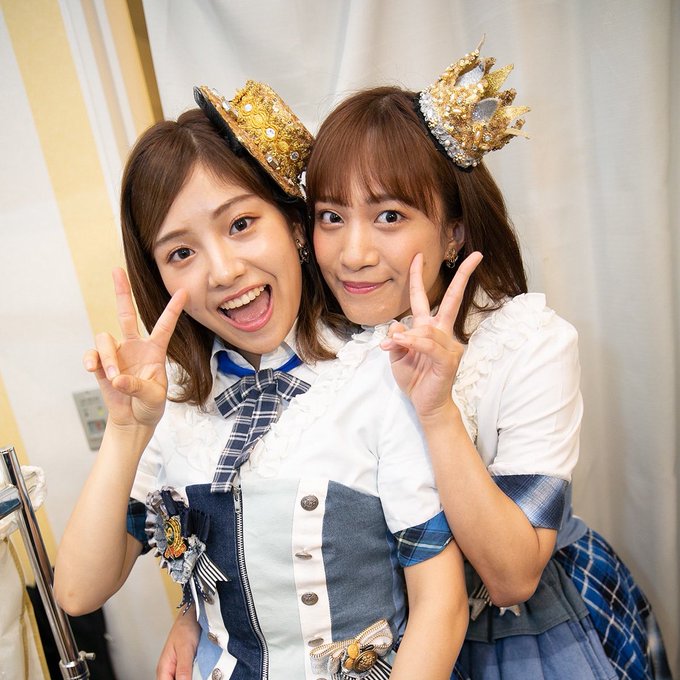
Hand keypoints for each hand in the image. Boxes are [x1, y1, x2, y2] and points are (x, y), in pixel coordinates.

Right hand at [83, 268, 186, 429]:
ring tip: (116, 380)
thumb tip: (117, 378)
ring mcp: (116, 354)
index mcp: (155, 350)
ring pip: (105, 338)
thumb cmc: (150, 406)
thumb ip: (138, 387)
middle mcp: (135, 346)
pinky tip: (94, 370)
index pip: (164, 326)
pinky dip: (92, 361)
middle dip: (122, 292)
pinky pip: (92, 354)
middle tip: (117, 270)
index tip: (183, 291)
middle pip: (126, 313)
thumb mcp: (153, 398)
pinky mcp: (101, 364)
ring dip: (108, 359)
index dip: (173, 309)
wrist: (133, 420)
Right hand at [156, 606, 199, 679]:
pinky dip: (196, 675)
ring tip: (201, 672)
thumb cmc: (186, 627)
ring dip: (192, 677)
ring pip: (183, 679)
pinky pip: (190, 675)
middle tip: (199, 674)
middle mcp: (170, 670)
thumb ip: (183, 668)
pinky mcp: (187, 665)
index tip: (191, 678)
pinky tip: (203, 671)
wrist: (194, 614)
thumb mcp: (185, 648)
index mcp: (164, 668)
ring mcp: (179, 668)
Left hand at [380, 252, 481, 417]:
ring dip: (406, 336)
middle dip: (463, 277)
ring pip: (427, 329)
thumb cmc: (415, 379)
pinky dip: (413, 342)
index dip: (418, 278)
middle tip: (475, 256)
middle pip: (453, 300)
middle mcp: (442, 333)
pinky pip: (428, 345)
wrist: (427, 405)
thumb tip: (397, 326)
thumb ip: (396, 340)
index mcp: (429, 329)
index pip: (426, 299)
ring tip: (393, 346)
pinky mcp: (448, 360)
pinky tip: (400, 344)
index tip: (418, 257)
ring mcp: (448, 346)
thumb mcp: (397, 357)